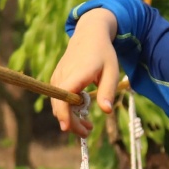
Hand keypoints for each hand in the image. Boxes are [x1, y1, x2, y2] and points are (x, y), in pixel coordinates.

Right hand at [49, 9, 119, 136]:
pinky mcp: (57, 80)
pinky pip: (58, 99)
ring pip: (57, 105)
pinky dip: (67, 110)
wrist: (90, 35)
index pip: (63, 98)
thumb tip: (106, 111)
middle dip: (71, 123)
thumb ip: (108, 91)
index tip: (67, 128)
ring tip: (88, 127)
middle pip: (59, 106)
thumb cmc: (103, 54)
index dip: (63, 114)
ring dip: (70, 118)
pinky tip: (81, 114)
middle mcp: (62, 76)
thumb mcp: (112, 71)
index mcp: (76, 74)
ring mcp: (57, 78)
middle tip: (88, 133)